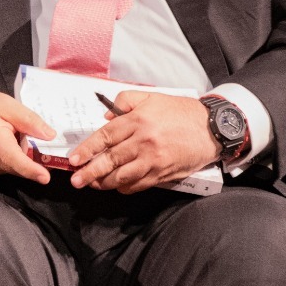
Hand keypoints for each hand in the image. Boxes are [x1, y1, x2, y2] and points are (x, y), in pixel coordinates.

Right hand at [0, 86, 54, 184]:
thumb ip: (28, 120)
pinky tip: (8, 141)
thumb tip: (49, 135)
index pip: (16, 161)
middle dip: (32, 158)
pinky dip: (12, 157)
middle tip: (30, 138)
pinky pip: (5, 166)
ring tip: (14, 134)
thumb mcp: (6, 104)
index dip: (32, 171)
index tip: (45, 178)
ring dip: (21, 156)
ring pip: (13, 167)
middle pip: (19, 166)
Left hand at [67, 90, 217, 192]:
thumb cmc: (180, 112)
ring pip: (122, 176)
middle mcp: (144, 141)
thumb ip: (125, 101)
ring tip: (93, 184)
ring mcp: (154, 160)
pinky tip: (117, 186)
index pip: (105, 137)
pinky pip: (139, 184)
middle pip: (110, 160)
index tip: (74, 159)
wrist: (212, 128)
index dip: (87, 150)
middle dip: (90, 172)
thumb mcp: (151, 97)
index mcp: (138, 121)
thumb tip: (106, 116)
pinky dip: (125, 187)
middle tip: (76, 180)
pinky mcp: (163, 173)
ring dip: (104, 182)